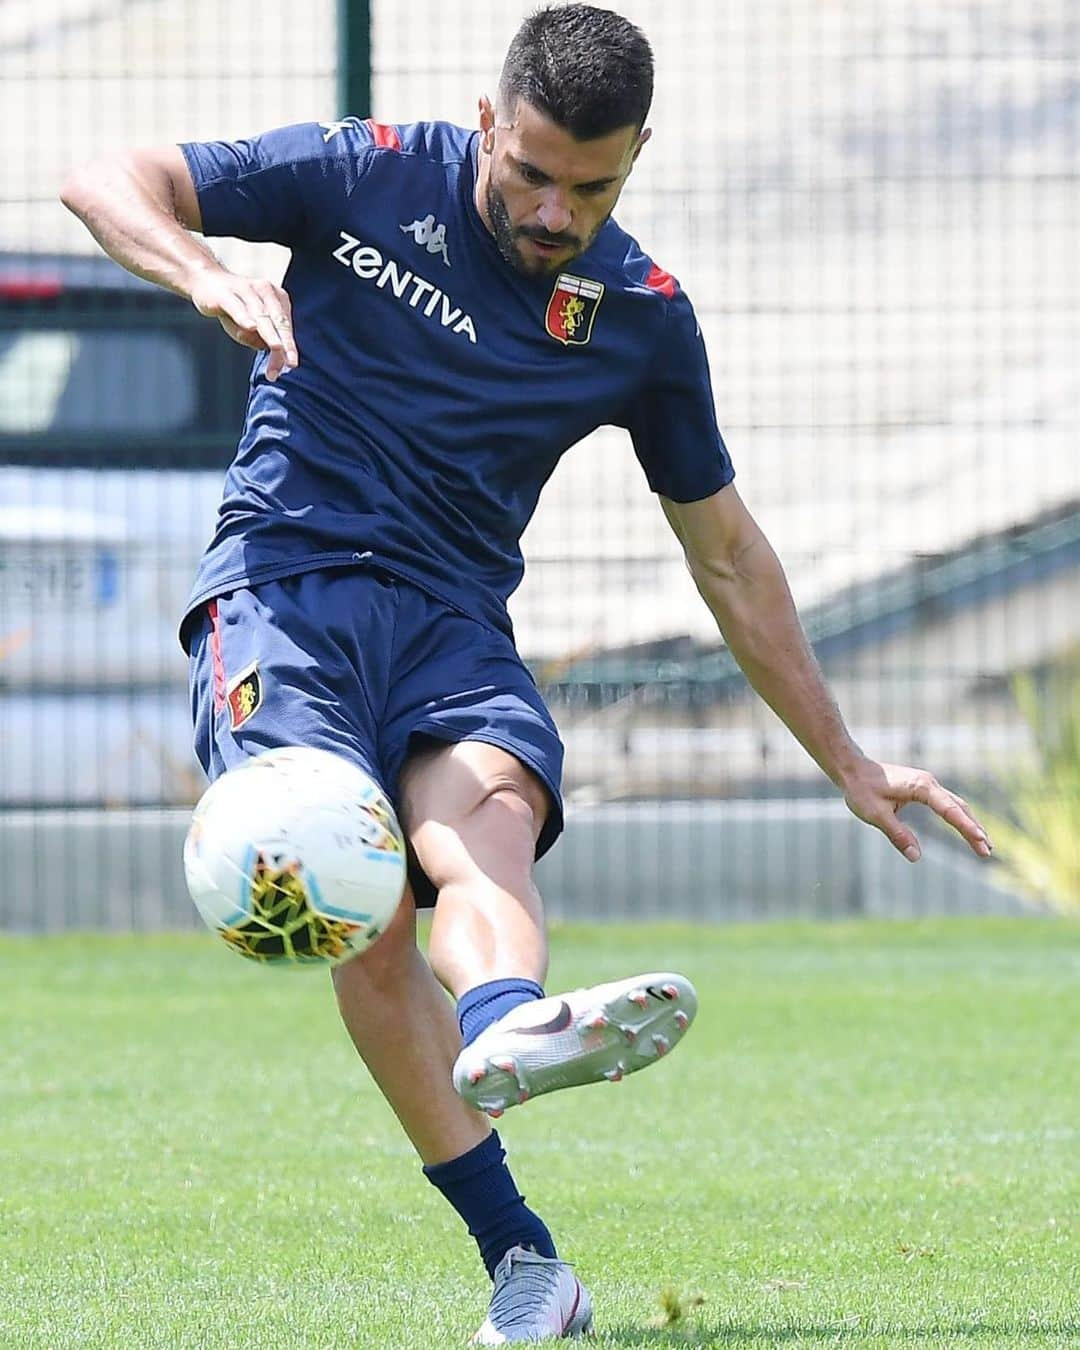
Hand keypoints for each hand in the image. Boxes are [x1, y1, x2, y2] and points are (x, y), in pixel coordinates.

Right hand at [190, 270, 298, 380]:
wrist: (204, 280)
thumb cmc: (231, 306)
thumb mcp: (246, 326)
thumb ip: (257, 339)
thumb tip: (266, 349)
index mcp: (276, 298)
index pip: (285, 326)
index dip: (289, 347)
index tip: (291, 366)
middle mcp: (265, 290)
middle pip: (278, 320)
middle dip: (286, 343)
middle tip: (291, 363)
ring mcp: (245, 290)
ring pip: (260, 315)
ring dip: (269, 334)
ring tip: (277, 348)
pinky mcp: (225, 294)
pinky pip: (237, 307)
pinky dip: (244, 317)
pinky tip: (251, 327)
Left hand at [840, 759, 991, 861]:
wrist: (852, 768)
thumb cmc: (861, 789)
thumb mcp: (876, 815)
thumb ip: (897, 835)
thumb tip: (916, 857)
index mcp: (921, 787)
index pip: (950, 810)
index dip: (966, 827)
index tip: (981, 841)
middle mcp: (929, 783)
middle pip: (959, 807)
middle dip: (974, 829)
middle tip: (987, 851)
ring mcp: (927, 784)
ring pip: (955, 805)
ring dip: (969, 823)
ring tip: (983, 845)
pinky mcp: (922, 787)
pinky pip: (947, 803)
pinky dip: (958, 817)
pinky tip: (965, 828)